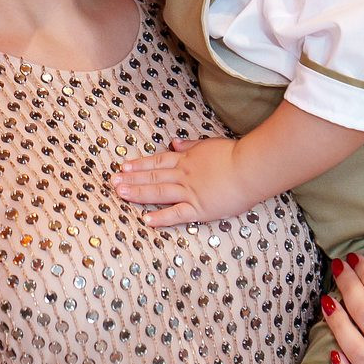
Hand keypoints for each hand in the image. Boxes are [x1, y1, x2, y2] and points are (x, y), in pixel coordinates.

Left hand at [111, 136, 255, 226]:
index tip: (123, 166)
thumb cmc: (234, 154)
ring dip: (138, 193)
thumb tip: (174, 144)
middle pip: (153, 176)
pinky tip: (146, 220)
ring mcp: (190, 192)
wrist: (250, 168)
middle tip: (113, 182)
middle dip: (131, 179)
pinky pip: (176, 214)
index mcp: (187, 159)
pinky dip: (161, 217)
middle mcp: (184, 174)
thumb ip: (190, 145)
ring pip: (159, 192)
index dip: (139, 164)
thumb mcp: (209, 144)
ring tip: (120, 194)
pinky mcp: (199, 209)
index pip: (157, 161)